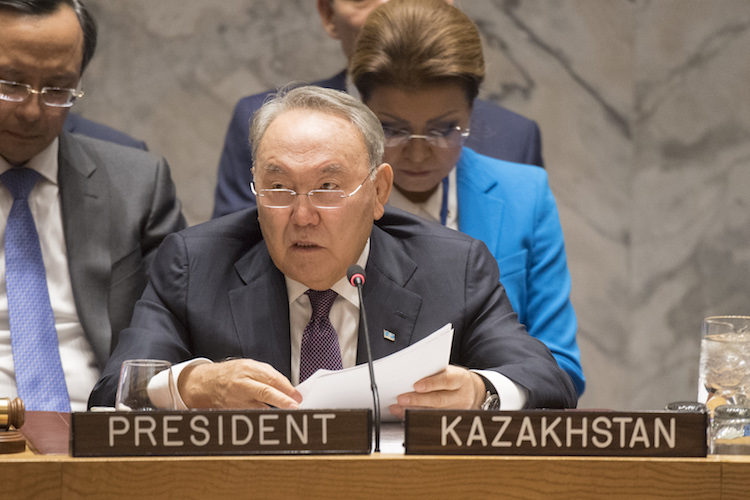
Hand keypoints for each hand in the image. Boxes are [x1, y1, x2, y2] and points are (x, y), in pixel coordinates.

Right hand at [178, 359, 302, 409]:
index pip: (272, 378)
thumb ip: (269, 375)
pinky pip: (252, 415)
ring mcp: (236, 399)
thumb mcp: (249, 366)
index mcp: (248, 368)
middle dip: (282, 400)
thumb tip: (289, 389)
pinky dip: (263, 418)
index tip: (298, 397)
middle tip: (295, 406)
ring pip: (260, 408)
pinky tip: (271, 419)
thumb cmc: (231, 374)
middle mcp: (242, 384)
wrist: (205, 384)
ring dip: (275, 412)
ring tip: (287, 414)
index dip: (287, 388)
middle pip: (265, 392)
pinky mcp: (233, 412)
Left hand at [389, 365, 485, 419]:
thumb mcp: (448, 370)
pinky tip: (404, 415)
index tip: (416, 385)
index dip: (432, 383)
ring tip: (398, 407)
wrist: (471, 391)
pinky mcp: (450, 420)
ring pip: (434, 412)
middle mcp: (461, 396)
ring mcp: (457, 410)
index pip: (447, 380)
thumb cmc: (454, 378)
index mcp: (461, 379)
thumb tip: (410, 375)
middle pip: (439, 399)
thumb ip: (433, 372)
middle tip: (401, 399)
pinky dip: (415, 417)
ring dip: (413, 411)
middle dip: (418, 400)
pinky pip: (431, 420)